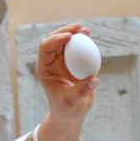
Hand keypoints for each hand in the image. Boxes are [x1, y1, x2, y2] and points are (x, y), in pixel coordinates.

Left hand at [33, 25, 98, 140]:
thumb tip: (94, 80)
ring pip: (64, 41)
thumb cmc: (68, 109)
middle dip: (65, 30)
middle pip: (54, 40)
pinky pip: (75, 47)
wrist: (70, 113)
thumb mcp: (74, 101)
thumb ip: (83, 90)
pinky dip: (81, 40)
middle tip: (79, 27)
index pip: (45, 48)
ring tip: (87, 30)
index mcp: (44, 69)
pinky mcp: (70, 62)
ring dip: (75, 33)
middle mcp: (50, 63)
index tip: (70, 37)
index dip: (56, 39)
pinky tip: (90, 35)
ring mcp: (60, 61)